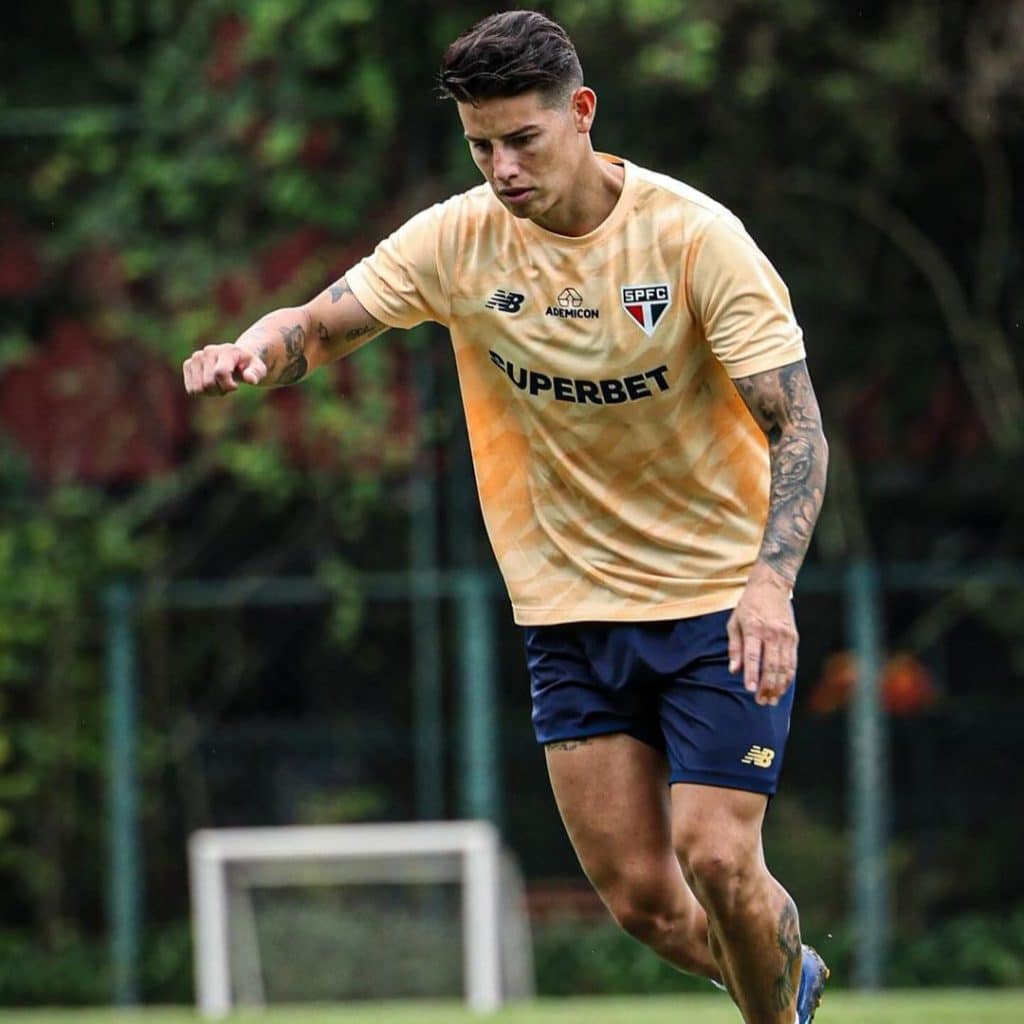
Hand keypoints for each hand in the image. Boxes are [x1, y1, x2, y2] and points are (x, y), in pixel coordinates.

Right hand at [182, 343, 265, 395]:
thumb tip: (251, 380)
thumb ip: (255, 373)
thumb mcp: (258, 368)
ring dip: (210, 393)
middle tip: (228, 386)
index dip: (228, 386)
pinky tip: (210, 384)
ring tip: (219, 384)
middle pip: (208, 383)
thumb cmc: (248, 365)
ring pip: (198, 388)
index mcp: (226, 351)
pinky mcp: (188, 364)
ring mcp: (196, 357)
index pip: (220, 373)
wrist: (235, 358)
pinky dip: (202, 392)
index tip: (236, 386)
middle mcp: (208, 351)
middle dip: (220, 390)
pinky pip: (191, 389)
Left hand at [726, 563, 797, 705]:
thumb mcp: (734, 622)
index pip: (753, 656)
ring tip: (772, 700)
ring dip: (778, 686)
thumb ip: (734, 647)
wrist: (772, 586)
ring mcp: (786, 636)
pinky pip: (792, 662)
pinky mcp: (794, 638)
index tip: (750, 689)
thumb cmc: (748, 605)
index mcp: (754, 628)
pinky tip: (782, 688)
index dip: (752, 674)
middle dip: (767, 686)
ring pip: (784, 666)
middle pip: (771, 665)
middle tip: (761, 701)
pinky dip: (788, 677)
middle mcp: (772, 633)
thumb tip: (734, 669)